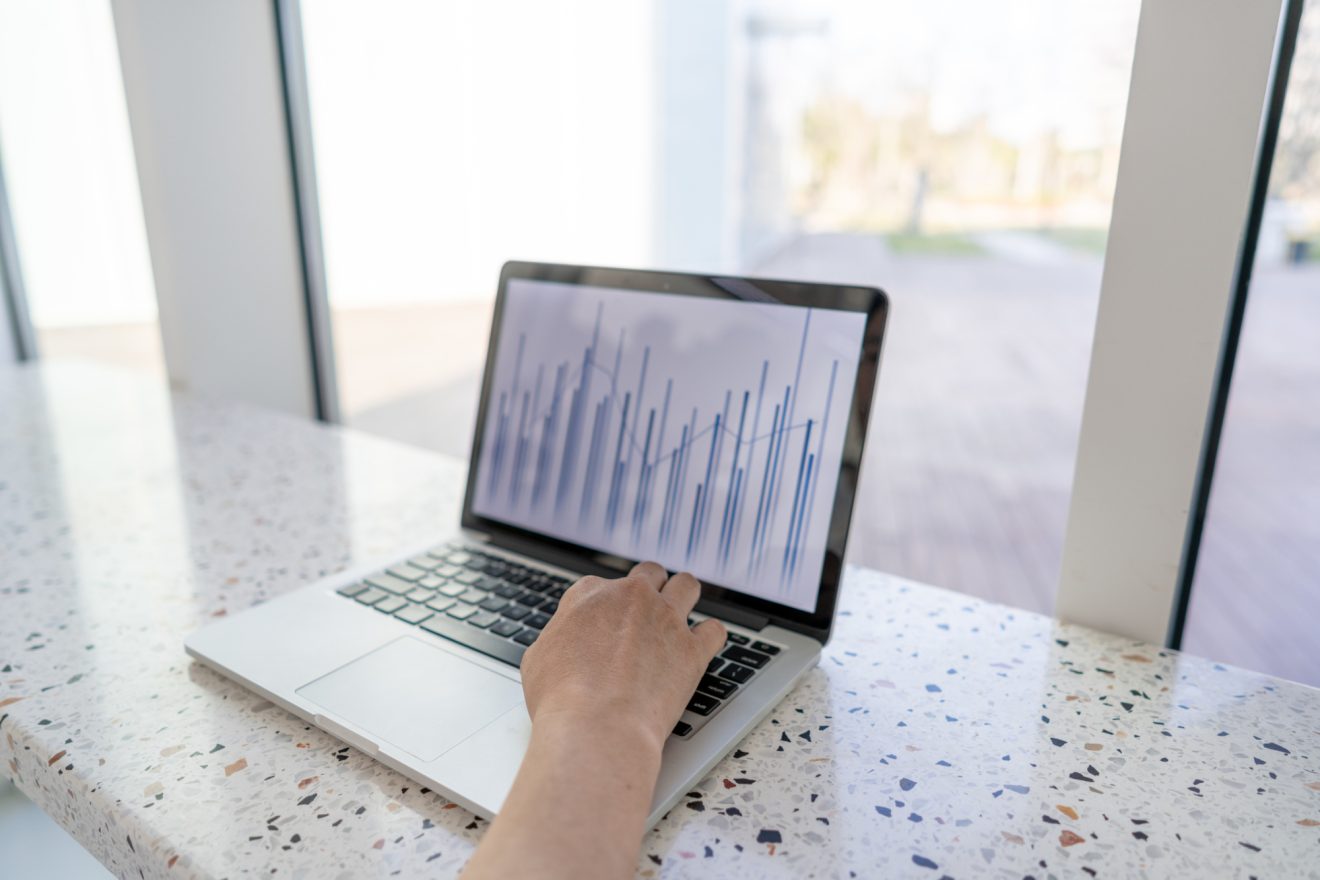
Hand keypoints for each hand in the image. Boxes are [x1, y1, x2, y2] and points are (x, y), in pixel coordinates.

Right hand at [520, 561, 726, 753]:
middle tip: (646, 610)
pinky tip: (704, 645)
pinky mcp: (692, 649)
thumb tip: (563, 644)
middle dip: (649, 588)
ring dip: (685, 596)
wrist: (597, 726)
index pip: (601, 585)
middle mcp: (631, 597)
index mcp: (589, 595)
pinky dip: (710, 637)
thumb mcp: (537, 661)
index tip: (607, 621)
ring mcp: (665, 619)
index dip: (605, 605)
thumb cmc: (560, 700)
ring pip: (686, 586)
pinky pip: (714, 630)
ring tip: (682, 611)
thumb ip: (556, 640)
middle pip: (648, 574)